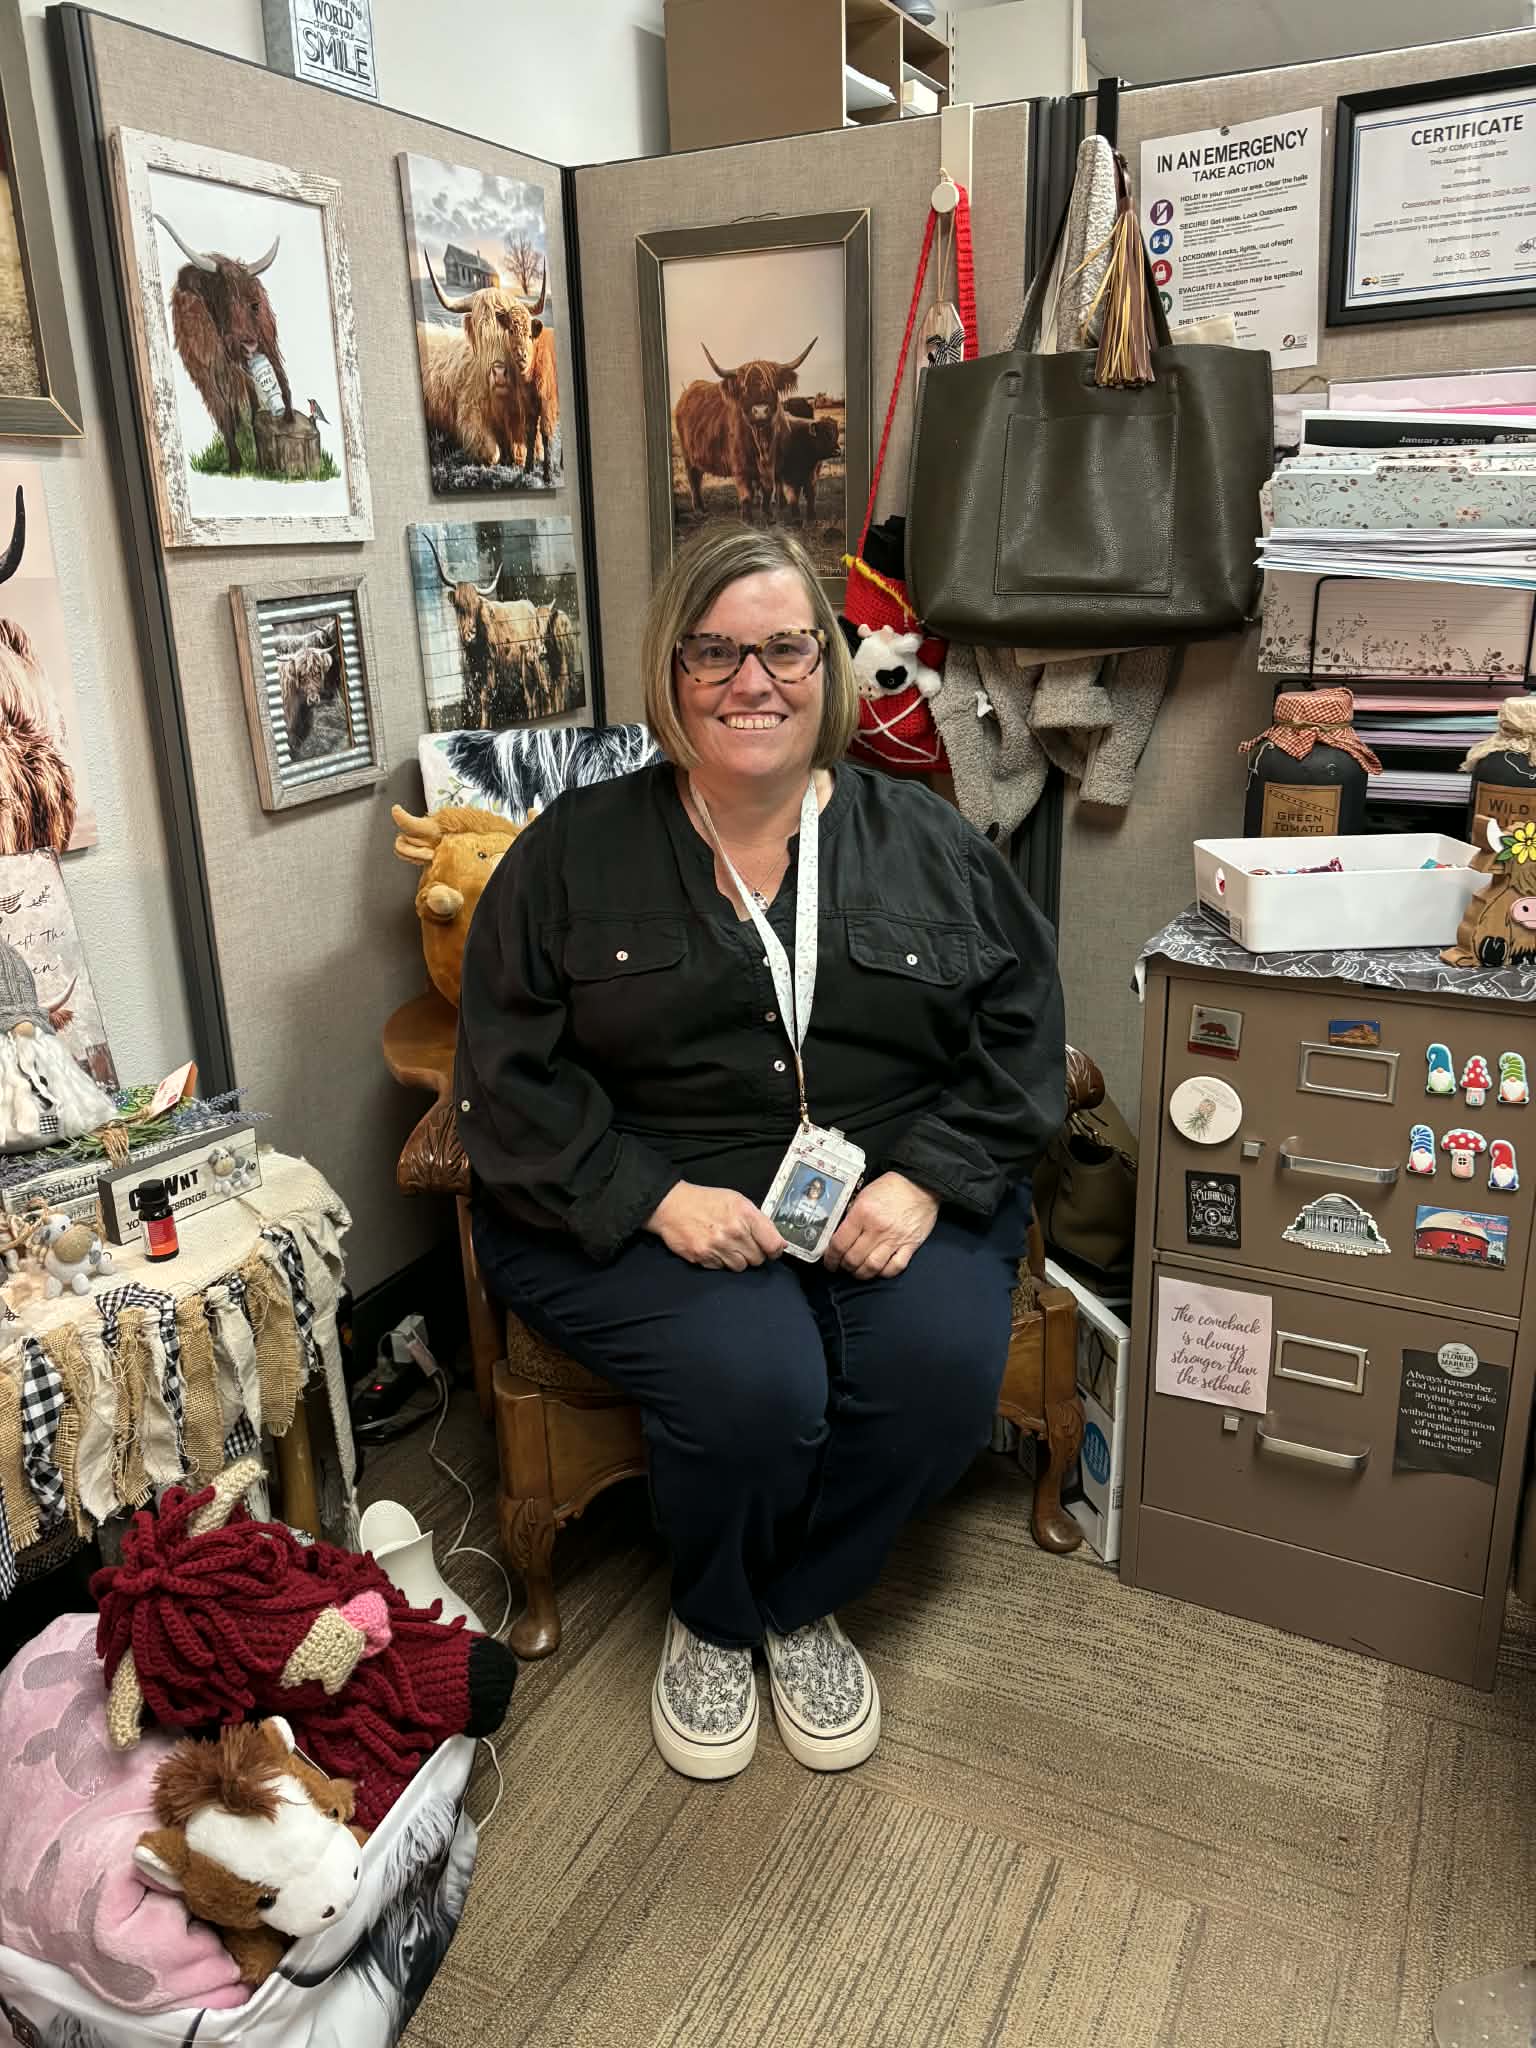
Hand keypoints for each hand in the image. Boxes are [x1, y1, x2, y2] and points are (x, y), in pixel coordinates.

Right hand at [645, 1181, 784, 1269]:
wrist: (672, 1205)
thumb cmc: (706, 1201)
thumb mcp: (737, 1201)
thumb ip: (760, 1221)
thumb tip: (779, 1243)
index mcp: (745, 1214)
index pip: (773, 1245)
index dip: (774, 1250)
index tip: (771, 1249)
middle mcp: (734, 1231)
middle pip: (757, 1259)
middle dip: (752, 1253)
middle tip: (741, 1242)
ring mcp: (718, 1246)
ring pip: (740, 1267)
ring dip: (735, 1259)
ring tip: (725, 1244)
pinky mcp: (703, 1257)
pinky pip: (721, 1269)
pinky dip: (719, 1261)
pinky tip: (712, 1247)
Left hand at [825, 1171, 937, 1280]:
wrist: (921, 1183)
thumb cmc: (892, 1187)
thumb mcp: (864, 1194)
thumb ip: (852, 1215)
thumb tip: (839, 1234)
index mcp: (863, 1213)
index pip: (839, 1244)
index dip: (830, 1257)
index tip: (829, 1261)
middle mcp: (878, 1228)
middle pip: (853, 1259)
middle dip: (843, 1266)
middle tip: (841, 1266)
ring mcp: (895, 1239)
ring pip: (872, 1267)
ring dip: (861, 1273)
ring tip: (857, 1270)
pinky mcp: (910, 1245)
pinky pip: (894, 1268)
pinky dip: (884, 1273)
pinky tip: (878, 1269)